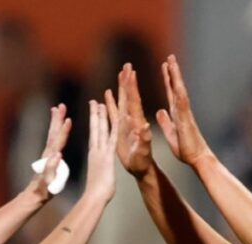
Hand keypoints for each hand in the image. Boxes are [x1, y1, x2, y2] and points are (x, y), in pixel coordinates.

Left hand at [26, 104, 71, 202]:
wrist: (34, 195)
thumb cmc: (43, 191)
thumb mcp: (48, 181)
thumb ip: (51, 168)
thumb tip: (57, 155)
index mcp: (50, 158)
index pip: (58, 141)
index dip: (63, 130)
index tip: (68, 119)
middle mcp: (48, 153)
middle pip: (53, 133)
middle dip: (57, 119)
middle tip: (60, 106)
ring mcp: (47, 154)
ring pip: (52, 134)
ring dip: (55, 121)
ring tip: (57, 109)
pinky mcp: (48, 157)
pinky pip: (53, 140)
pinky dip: (56, 131)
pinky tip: (59, 128)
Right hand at [84, 99, 117, 202]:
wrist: (95, 198)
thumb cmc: (96, 192)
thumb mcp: (97, 177)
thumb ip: (97, 169)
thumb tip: (96, 168)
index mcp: (94, 154)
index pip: (94, 134)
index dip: (94, 122)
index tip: (94, 111)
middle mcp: (96, 150)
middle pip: (96, 128)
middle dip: (96, 114)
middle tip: (95, 102)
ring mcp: (101, 152)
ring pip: (100, 130)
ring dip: (101, 116)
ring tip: (99, 103)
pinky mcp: (107, 156)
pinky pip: (111, 138)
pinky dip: (113, 127)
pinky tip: (114, 117)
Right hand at [105, 63, 153, 177]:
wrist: (141, 170)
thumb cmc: (142, 163)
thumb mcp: (143, 152)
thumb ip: (143, 140)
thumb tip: (144, 126)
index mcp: (137, 123)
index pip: (134, 101)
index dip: (131, 87)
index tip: (130, 73)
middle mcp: (132, 120)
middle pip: (129, 97)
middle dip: (128, 81)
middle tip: (128, 65)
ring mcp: (126, 123)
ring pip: (122, 101)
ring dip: (121, 88)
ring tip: (120, 73)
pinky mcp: (120, 129)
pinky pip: (114, 112)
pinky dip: (111, 102)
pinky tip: (108, 93)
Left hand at [156, 55, 214, 166]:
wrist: (197, 158)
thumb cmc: (186, 148)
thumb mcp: (171, 133)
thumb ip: (166, 121)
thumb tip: (160, 111)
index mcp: (177, 113)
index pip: (171, 92)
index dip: (167, 79)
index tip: (164, 66)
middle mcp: (182, 110)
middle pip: (176, 86)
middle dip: (173, 71)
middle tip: (169, 56)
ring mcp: (185, 113)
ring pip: (180, 90)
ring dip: (176, 76)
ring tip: (172, 61)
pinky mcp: (186, 119)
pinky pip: (182, 103)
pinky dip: (179, 92)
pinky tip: (176, 82)